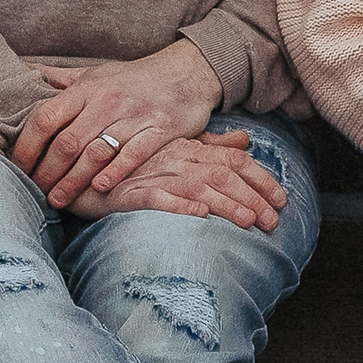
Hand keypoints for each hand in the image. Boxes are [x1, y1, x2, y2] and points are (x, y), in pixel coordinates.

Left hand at [13, 38, 227, 208]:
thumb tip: (23, 71)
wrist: (187, 72)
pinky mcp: (160, 129)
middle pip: (68, 141)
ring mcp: (135, 115)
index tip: (18, 166)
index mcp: (87, 88)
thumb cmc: (133, 78)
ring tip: (59, 199)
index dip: (28, 145)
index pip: (46, 118)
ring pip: (97, 152)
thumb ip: (59, 78)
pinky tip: (100, 188)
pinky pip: (134, 153)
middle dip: (47, 171)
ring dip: (74, 180)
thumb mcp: (95, 73)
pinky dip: (115, 172)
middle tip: (35, 192)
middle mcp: (108, 100)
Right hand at [69, 135, 282, 230]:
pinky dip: (179, 206)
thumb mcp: (175, 149)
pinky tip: (199, 216)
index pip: (233, 158)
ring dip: (225, 204)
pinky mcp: (130, 193)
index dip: (260, 178)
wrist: (80, 168)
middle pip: (222, 174)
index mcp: (188, 147)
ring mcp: (153, 175)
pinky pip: (158, 198)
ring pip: (197, 187)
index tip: (282, 199)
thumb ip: (210, 144)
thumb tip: (244, 139)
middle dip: (253, 197)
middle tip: (274, 221)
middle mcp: (175, 158)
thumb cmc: (131, 163)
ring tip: (249, 222)